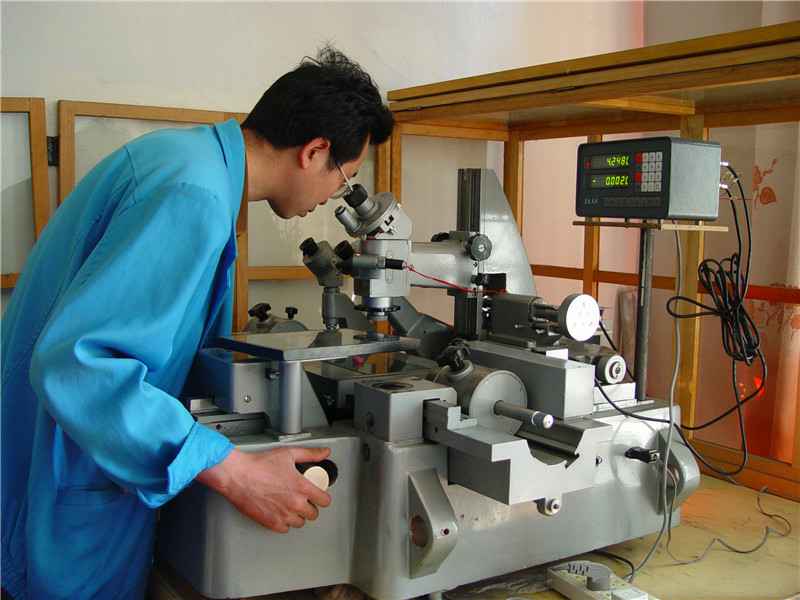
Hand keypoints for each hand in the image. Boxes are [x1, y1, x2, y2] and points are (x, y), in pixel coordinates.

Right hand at [197, 446, 331, 532]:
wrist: (237, 475)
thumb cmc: (259, 465)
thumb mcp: (289, 454)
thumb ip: (310, 454)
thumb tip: (324, 453)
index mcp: (301, 487)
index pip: (324, 501)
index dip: (322, 497)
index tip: (319, 496)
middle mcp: (294, 503)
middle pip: (313, 514)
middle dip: (310, 507)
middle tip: (303, 499)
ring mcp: (283, 515)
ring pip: (300, 523)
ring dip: (298, 516)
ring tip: (291, 506)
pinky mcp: (271, 523)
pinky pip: (285, 529)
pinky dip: (284, 522)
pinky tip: (280, 512)